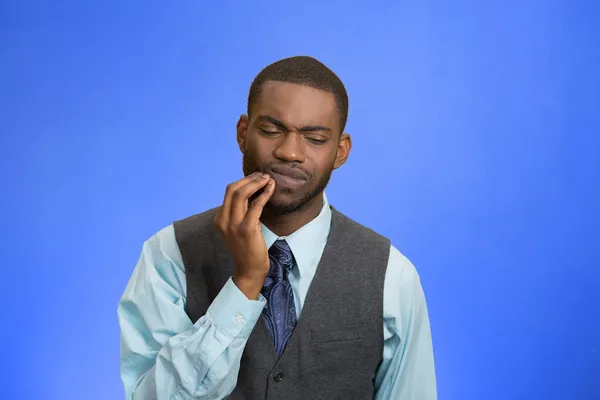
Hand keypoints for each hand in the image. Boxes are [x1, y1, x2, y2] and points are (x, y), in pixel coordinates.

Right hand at [213, 172, 275, 298]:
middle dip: (249, 179)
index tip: (256, 178)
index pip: (229, 192)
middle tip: (263, 175)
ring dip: (256, 183)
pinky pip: (256, 205)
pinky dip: (264, 193)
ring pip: (241, 193)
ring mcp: (233, 224)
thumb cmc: (246, 249)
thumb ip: (239, 212)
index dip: (244, 181)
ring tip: (268, 179)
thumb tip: (252, 192)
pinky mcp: (246, 228)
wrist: (249, 270)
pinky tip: (271, 188)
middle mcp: (223, 220)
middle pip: (233, 189)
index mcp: (219, 219)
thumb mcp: (237, 228)